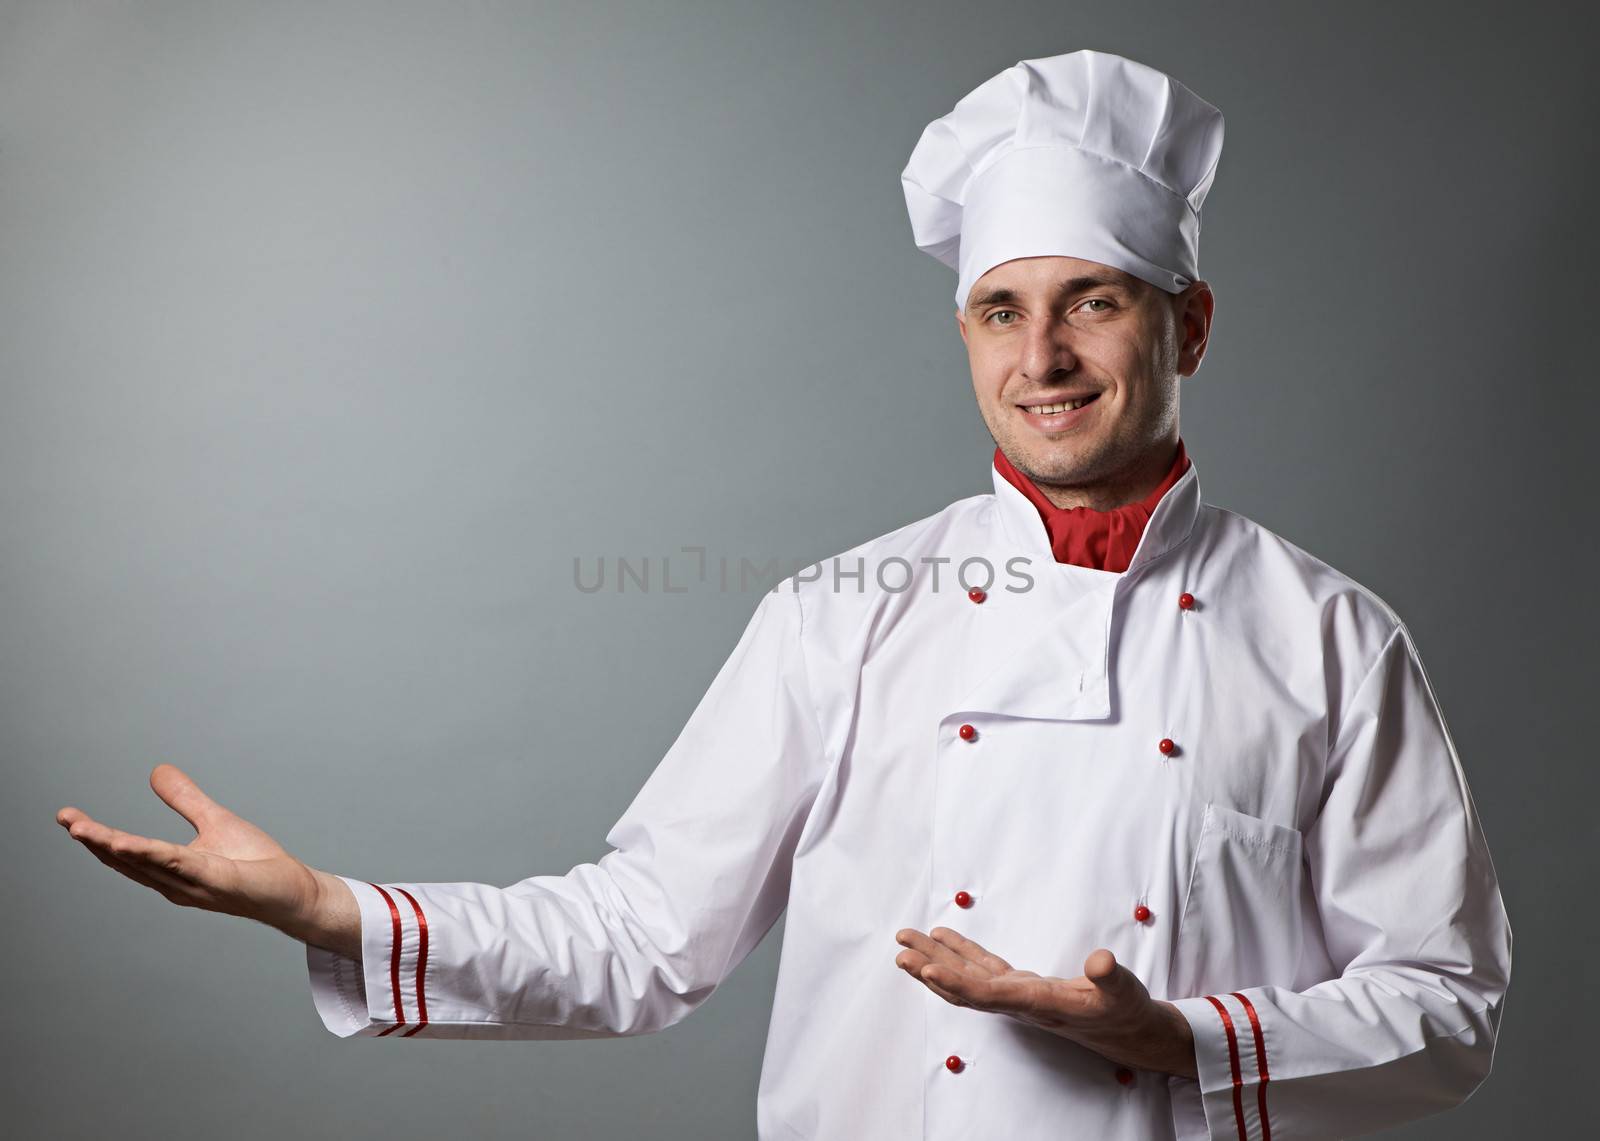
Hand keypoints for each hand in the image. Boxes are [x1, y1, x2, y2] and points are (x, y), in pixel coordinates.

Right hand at [56, 763, 333, 940]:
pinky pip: (182, 866)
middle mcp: (175, 884)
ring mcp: (196, 886)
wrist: (293, 891)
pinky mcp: (221, 882)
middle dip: (94, 841)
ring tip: (84, 831)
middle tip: (66, 820)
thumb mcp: (214, 821)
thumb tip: (155, 771)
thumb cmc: (255, 863)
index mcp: (170, 870)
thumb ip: (184, 799)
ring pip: (148, 865)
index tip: (67, 815)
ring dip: (115, 848)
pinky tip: (135, 844)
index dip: (96, 836)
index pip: (125, 853)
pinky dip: (156, 856)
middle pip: (127, 862)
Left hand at [893, 926, 1196, 1078]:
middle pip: (965, 987)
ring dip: (936, 959)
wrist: (1129, 1031)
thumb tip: (1100, 961)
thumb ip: (1110, 977)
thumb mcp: (1124, 991)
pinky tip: (943, 936)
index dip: (956, 981)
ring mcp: (1017, 995)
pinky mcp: (1021, 986)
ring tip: (906, 942)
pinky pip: (982, 969)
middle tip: (901, 950)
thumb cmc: (1125, 1010)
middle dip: (931, 968)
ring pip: (968, 977)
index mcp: (1039, 1003)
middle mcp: (1020, 1002)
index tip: (927, 967)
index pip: (989, 994)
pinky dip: (960, 952)